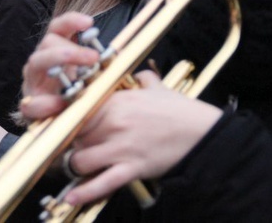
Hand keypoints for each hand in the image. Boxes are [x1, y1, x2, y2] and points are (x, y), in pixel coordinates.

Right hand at [20, 13, 99, 120]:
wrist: (59, 118)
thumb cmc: (75, 91)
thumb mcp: (89, 75)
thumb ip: (100, 65)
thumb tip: (122, 57)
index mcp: (55, 50)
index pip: (58, 28)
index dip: (71, 21)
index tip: (89, 22)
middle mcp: (41, 60)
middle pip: (48, 42)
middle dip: (71, 49)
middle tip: (93, 57)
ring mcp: (32, 81)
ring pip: (35, 62)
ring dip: (58, 65)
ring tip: (79, 78)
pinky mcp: (29, 104)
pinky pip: (31, 102)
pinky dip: (46, 103)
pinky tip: (60, 104)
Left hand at [62, 71, 222, 205]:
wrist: (202, 133)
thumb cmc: (180, 112)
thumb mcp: (158, 88)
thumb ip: (142, 79)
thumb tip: (139, 76)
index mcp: (115, 101)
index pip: (77, 112)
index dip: (70, 122)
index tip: (69, 128)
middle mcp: (113, 122)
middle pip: (74, 137)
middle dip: (72, 145)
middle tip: (74, 149)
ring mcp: (121, 146)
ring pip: (80, 160)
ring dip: (77, 166)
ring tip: (81, 167)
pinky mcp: (131, 168)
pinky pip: (101, 182)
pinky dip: (84, 191)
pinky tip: (71, 196)